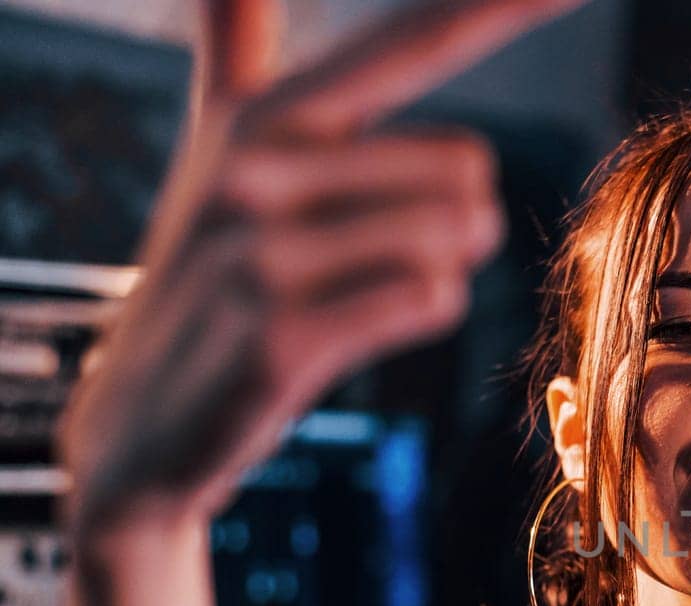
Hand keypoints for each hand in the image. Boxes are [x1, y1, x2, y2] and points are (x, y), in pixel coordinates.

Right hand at [58, 0, 583, 537]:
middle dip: (454, 219)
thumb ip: (234, 52)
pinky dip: (425, 313)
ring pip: (458, 235)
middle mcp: (256, 168)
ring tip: (365, 292)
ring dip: (441, 272)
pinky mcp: (283, 335)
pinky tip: (362, 326)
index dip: (496, 8)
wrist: (142, 426)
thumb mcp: (214, 156)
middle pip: (466, 167)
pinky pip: (433, 298)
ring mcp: (263, 253)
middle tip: (373, 258)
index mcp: (261, 116)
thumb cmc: (207, 284)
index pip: (405, 43)